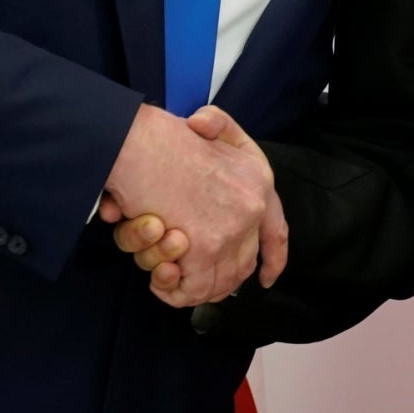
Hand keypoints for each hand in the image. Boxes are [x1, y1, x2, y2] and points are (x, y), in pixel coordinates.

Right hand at [98, 104, 280, 305]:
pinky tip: (157, 280)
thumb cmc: (160, 136)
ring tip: (165, 273)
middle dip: (219, 281)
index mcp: (258, 178)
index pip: (276, 231)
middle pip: (243, 264)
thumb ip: (217, 124)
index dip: (272, 258)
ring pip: (218, 281)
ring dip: (189, 285)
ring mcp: (230, 231)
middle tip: (189, 280)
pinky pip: (192, 289)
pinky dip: (172, 290)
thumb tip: (202, 126)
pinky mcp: (202, 250)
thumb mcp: (206, 122)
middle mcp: (252, 207)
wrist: (137, 144)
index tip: (266, 278)